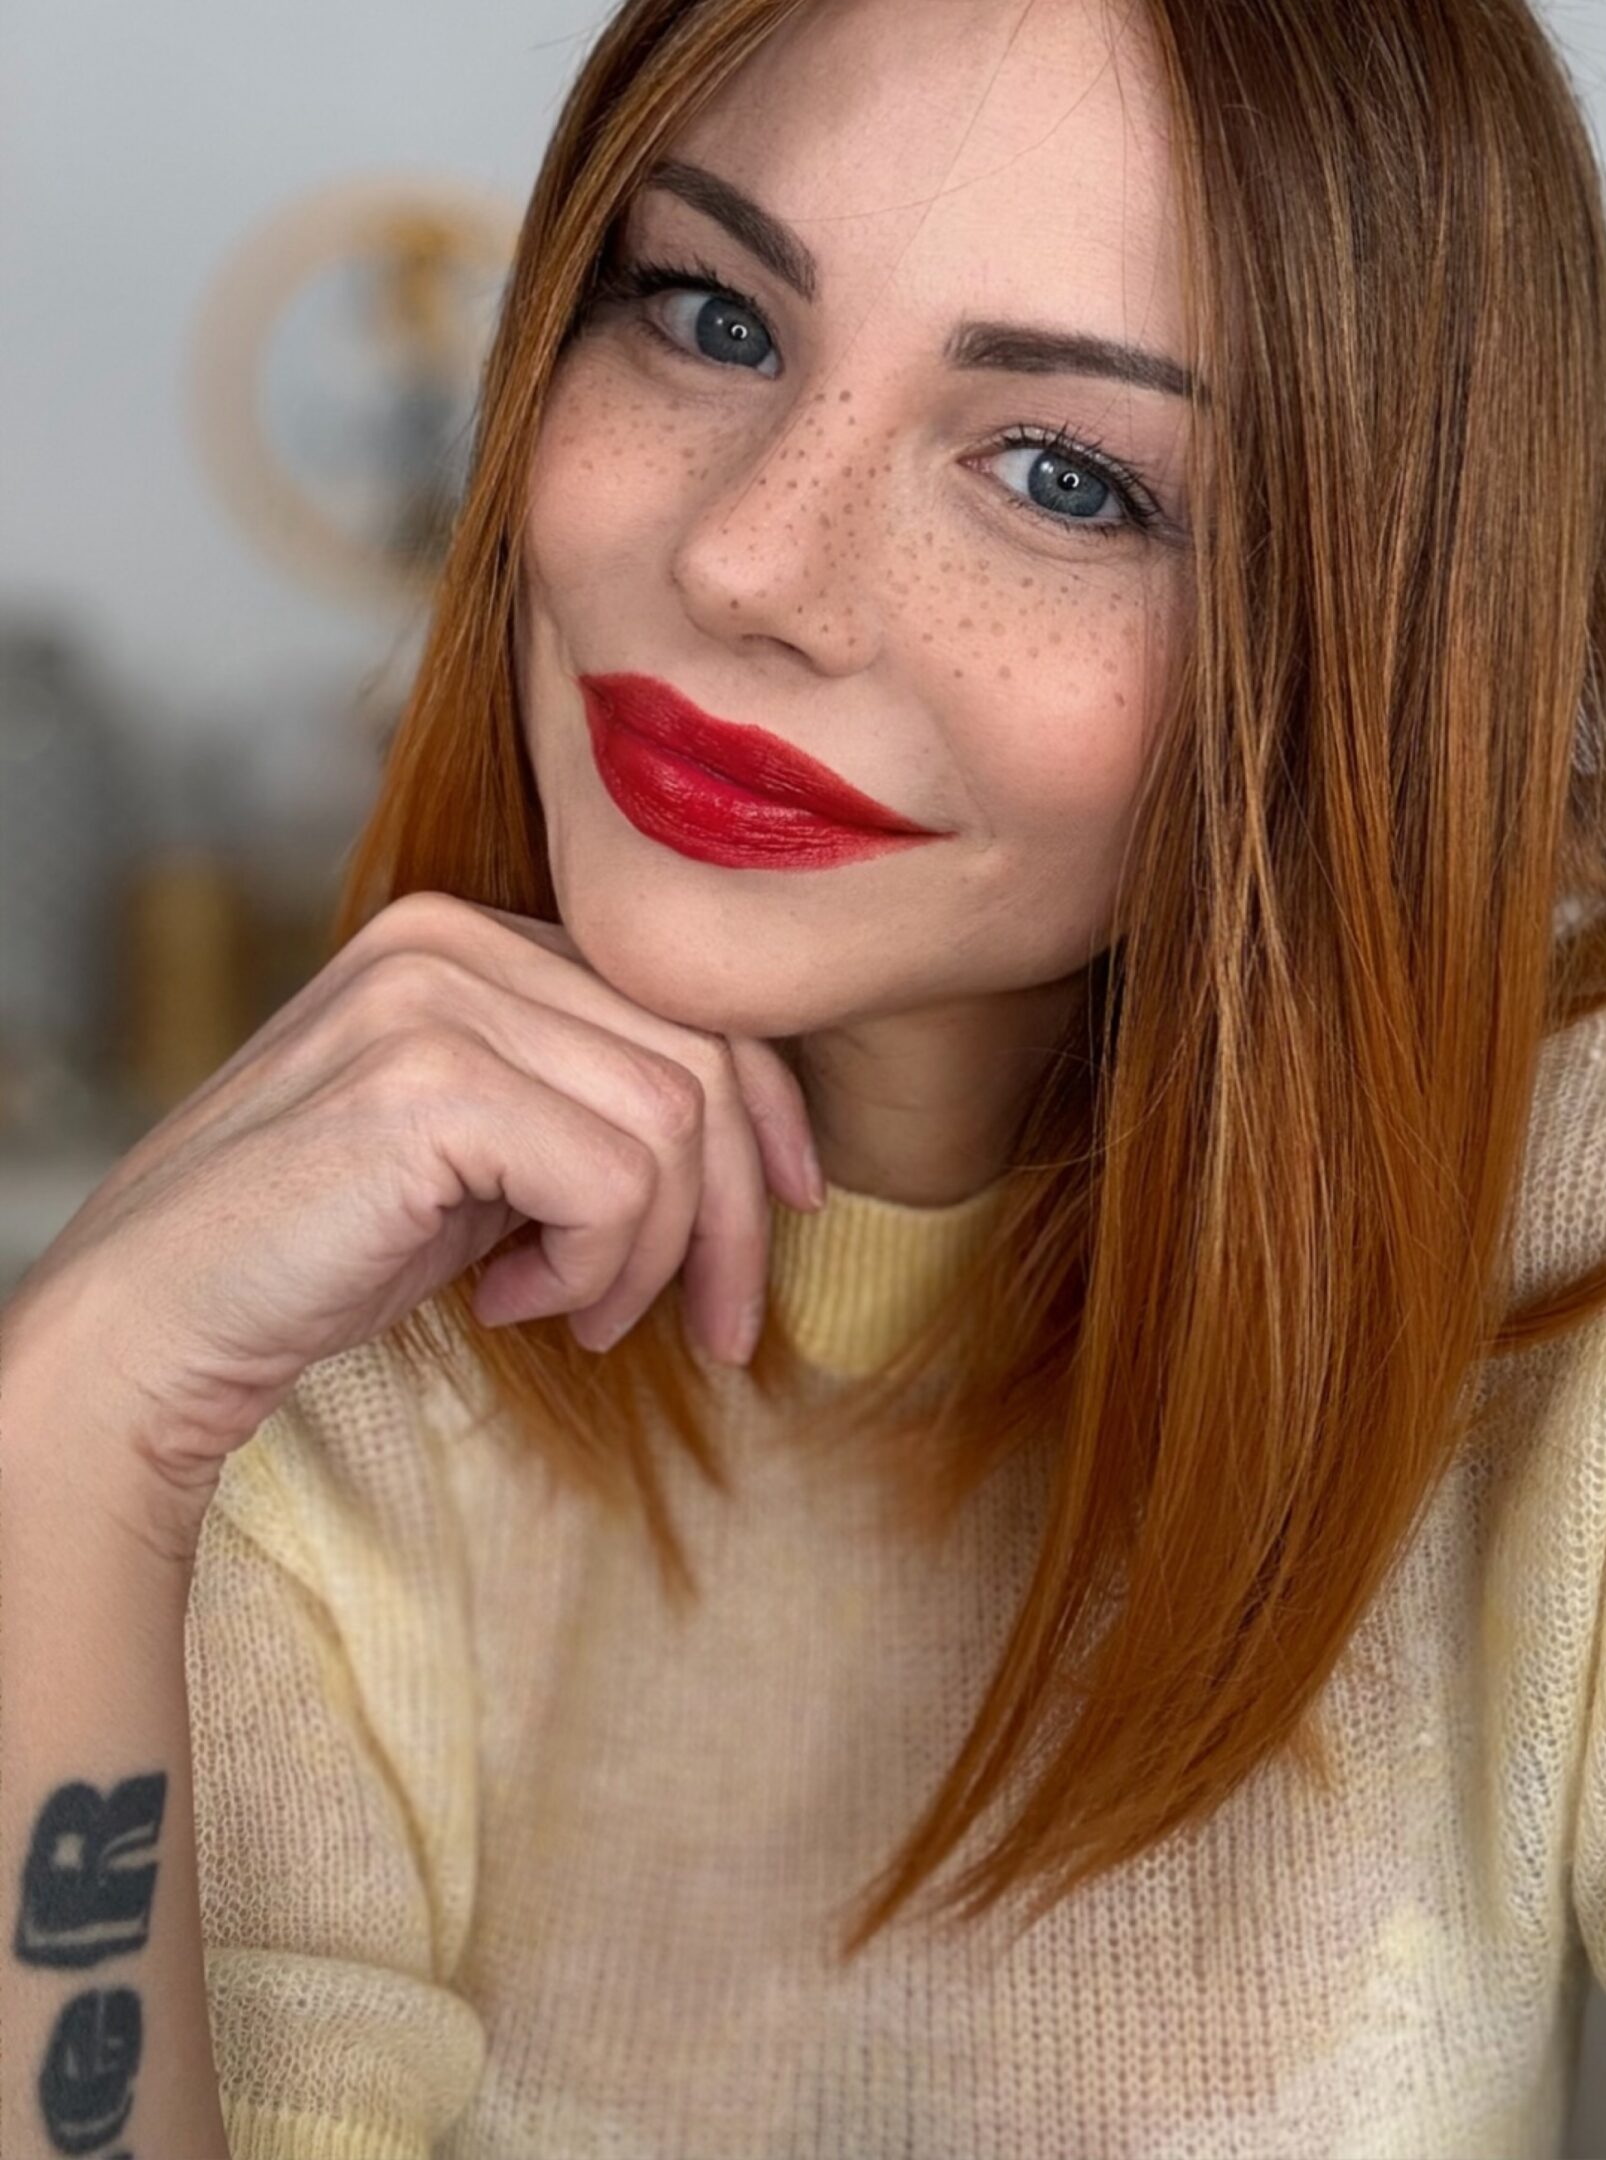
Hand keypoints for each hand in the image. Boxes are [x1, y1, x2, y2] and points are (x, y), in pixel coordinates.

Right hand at [8, 891, 823, 1514]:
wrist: (152, 1322)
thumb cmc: (318, 1250)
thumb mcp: (481, 1155)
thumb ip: (585, 1109)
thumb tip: (762, 1152)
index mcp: (466, 936)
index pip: (685, 1002)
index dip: (767, 1114)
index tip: (792, 1211)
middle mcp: (451, 941)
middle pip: (702, 1058)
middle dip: (736, 1213)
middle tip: (722, 1330)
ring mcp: (432, 1000)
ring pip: (675, 1125)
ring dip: (650, 1257)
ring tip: (572, 1314)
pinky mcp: (425, 1084)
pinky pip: (617, 1182)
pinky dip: (593, 1270)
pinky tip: (508, 1303)